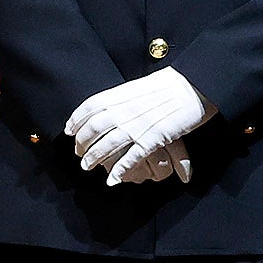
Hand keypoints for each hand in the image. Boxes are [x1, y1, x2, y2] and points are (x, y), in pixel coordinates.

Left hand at [66, 67, 211, 177]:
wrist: (193, 86)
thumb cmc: (172, 83)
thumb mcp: (142, 84)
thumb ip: (125, 96)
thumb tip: (112, 102)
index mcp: (120, 94)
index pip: (89, 108)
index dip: (76, 121)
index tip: (69, 131)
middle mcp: (124, 110)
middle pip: (93, 130)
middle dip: (82, 144)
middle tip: (79, 153)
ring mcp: (137, 126)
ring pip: (107, 146)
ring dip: (94, 158)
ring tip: (87, 167)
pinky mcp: (153, 139)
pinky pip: (131, 158)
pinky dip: (119, 170)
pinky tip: (112, 179)